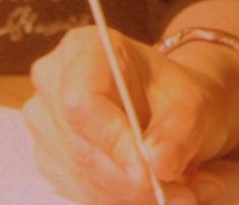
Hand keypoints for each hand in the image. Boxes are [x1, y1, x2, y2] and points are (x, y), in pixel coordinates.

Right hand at [23, 26, 238, 203]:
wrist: (172, 107)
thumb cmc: (177, 94)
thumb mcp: (192, 102)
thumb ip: (178, 131)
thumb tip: (158, 165)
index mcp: (83, 50)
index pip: (83, 101)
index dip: (114, 141)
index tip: (150, 173)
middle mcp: (52, 85)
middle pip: (82, 147)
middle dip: (135, 180)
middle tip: (188, 194)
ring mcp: (45, 126)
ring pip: (83, 177)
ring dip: (136, 196)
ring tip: (189, 191)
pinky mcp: (52, 161)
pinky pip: (83, 192)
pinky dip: (126, 200)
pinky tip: (164, 193)